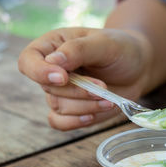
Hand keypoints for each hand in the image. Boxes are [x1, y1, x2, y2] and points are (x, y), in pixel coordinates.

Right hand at [18, 27, 151, 130]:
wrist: (138, 69)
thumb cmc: (121, 50)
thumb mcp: (104, 43)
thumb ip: (78, 50)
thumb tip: (53, 61)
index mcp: (52, 46)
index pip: (28, 61)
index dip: (40, 72)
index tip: (63, 77)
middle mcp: (51, 70)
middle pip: (49, 88)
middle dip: (78, 91)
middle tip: (103, 87)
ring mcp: (61, 92)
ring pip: (59, 108)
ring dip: (86, 107)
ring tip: (109, 100)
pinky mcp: (72, 110)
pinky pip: (61, 123)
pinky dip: (76, 122)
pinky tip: (92, 116)